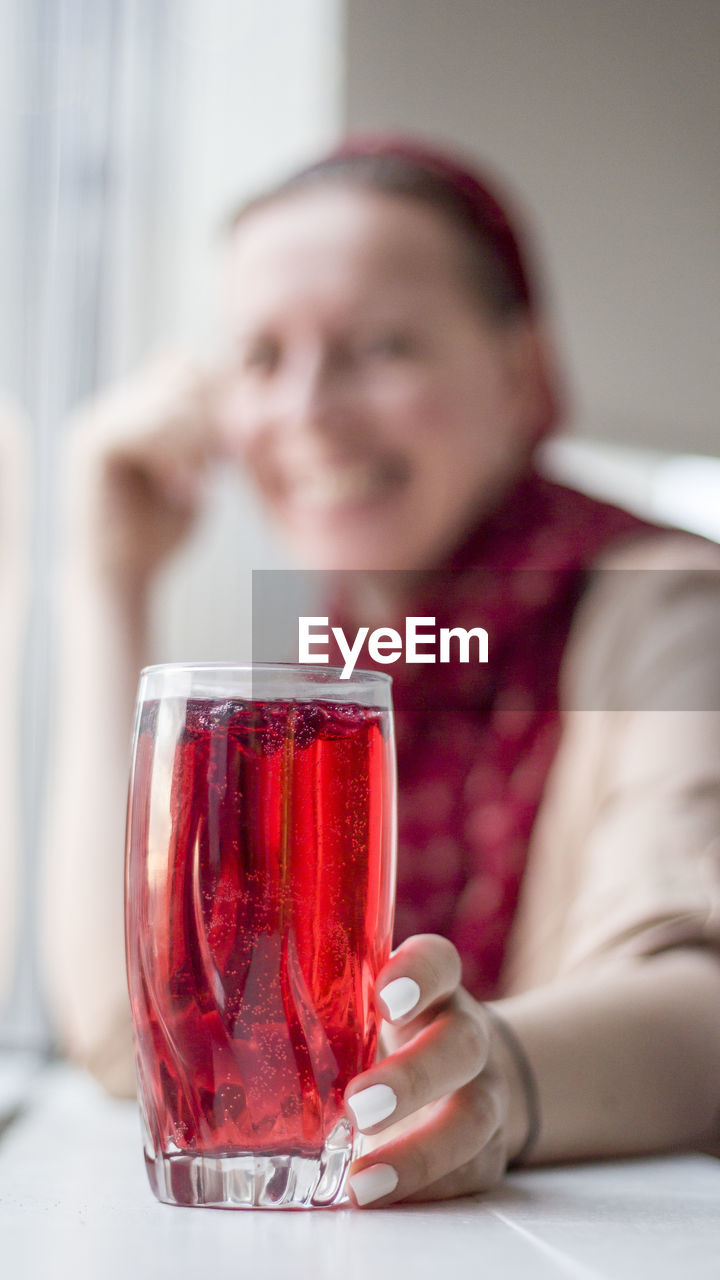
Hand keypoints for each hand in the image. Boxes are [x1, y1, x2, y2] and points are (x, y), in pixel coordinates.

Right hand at [64, 355, 221, 586]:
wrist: (121, 581)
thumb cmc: (159, 536)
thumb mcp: (197, 478)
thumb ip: (212, 440)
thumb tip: (245, 401)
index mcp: (134, 411)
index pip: (184, 365)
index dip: (222, 392)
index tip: (242, 439)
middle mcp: (111, 407)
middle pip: (179, 368)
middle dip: (215, 410)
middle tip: (227, 459)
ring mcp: (97, 421)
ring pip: (169, 396)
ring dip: (199, 437)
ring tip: (202, 481)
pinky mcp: (91, 445)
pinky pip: (146, 427)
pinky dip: (176, 454)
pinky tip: (183, 487)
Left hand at [344, 935, 531, 1206]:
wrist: (453, 1071)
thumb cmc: (385, 1032)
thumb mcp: (359, 1002)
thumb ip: (322, 995)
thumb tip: (235, 998)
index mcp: (431, 987)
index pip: (437, 963)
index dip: (418, 975)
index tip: (385, 996)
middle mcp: (464, 1033)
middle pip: (460, 1045)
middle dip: (413, 1078)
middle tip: (359, 1105)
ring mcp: (484, 1093)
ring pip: (473, 1118)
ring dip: (419, 1152)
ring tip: (363, 1179)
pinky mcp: (487, 1149)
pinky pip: (471, 1171)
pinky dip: (428, 1187)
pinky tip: (381, 1196)